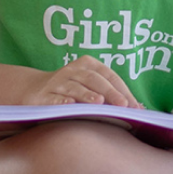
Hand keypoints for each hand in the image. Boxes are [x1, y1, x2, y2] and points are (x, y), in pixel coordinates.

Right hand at [24, 56, 141, 108]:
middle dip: (110, 93)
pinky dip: (62, 101)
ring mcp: (57, 81)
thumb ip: (111, 95)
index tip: (134, 106)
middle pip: (94, 80)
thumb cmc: (70, 90)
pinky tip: (70, 106)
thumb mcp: (90, 88)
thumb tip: (139, 108)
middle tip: (123, 105)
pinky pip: (54, 98)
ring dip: (87, 95)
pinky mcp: (43, 95)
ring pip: (75, 87)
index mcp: (88, 65)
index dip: (123, 90)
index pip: (109, 76)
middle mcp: (73, 70)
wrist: (34, 89)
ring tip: (99, 103)